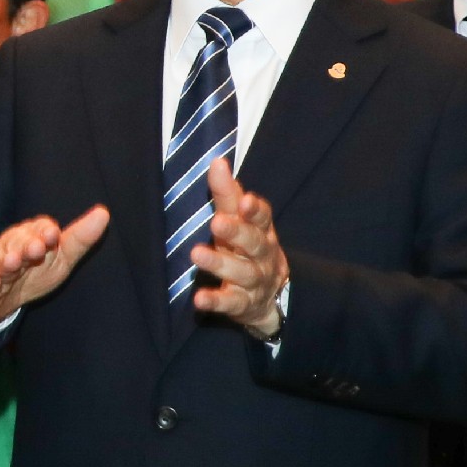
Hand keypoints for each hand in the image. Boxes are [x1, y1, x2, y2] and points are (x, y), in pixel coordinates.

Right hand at [0, 206, 111, 327]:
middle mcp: (13, 249)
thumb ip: (80, 239)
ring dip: (8, 261)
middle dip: (27, 244)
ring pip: (1, 261)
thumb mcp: (60, 260)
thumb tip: (104, 213)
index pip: (38, 229)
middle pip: (19, 243)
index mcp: (32, 239)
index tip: (52, 234)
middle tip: (37, 247)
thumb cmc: (31, 273)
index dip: (44, 231)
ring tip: (14, 262)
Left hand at [187, 158, 289, 339]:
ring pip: (242, 272)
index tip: (244, 201)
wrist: (270, 299)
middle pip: (254, 243)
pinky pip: (230, 303)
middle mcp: (262, 256)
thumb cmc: (248, 250)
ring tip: (197, 254)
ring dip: (220, 263)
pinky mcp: (242, 304)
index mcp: (262, 232)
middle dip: (238, 232)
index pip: (263, 218)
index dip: (255, 210)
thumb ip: (229, 195)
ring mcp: (254, 281)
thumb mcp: (241, 223)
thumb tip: (217, 162)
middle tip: (217, 223)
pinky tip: (199, 298)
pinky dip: (216, 301)